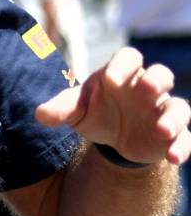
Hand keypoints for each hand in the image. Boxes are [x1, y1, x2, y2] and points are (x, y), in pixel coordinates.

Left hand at [36, 47, 190, 164]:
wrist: (112, 137)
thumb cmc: (95, 112)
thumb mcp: (76, 110)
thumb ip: (61, 108)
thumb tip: (40, 114)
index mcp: (121, 74)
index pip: (129, 58)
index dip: (122, 65)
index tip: (111, 79)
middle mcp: (146, 89)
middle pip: (161, 75)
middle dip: (156, 81)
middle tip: (146, 90)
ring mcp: (162, 111)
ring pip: (178, 107)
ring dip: (173, 118)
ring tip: (162, 131)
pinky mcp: (172, 135)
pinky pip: (186, 138)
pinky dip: (183, 146)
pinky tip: (173, 157)